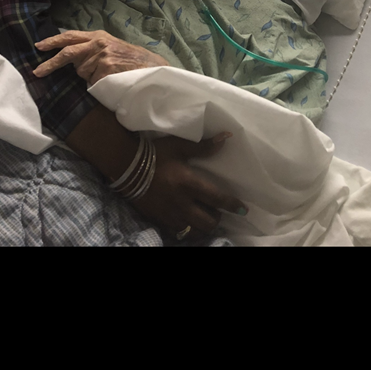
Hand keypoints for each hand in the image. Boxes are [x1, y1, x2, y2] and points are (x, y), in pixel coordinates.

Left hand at [33, 29, 168, 84]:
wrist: (150, 67)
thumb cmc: (130, 60)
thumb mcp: (110, 47)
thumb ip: (91, 49)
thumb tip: (71, 61)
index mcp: (98, 36)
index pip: (70, 36)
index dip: (53, 41)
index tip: (39, 46)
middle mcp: (98, 43)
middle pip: (68, 53)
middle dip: (50, 64)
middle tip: (37, 72)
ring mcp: (102, 56)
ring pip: (81, 72)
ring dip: (89, 77)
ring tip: (108, 74)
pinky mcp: (106, 69)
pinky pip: (92, 82)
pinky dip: (98, 85)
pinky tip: (111, 80)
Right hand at [129, 132, 248, 241]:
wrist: (127, 167)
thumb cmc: (156, 154)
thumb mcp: (180, 146)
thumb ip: (204, 146)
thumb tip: (226, 137)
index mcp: (189, 184)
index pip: (217, 199)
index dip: (233, 205)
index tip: (243, 209)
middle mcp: (183, 203)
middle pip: (209, 221)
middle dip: (218, 218)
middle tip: (218, 210)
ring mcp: (171, 215)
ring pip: (196, 231)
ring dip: (204, 226)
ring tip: (205, 218)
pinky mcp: (161, 220)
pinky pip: (180, 233)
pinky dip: (189, 230)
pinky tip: (189, 223)